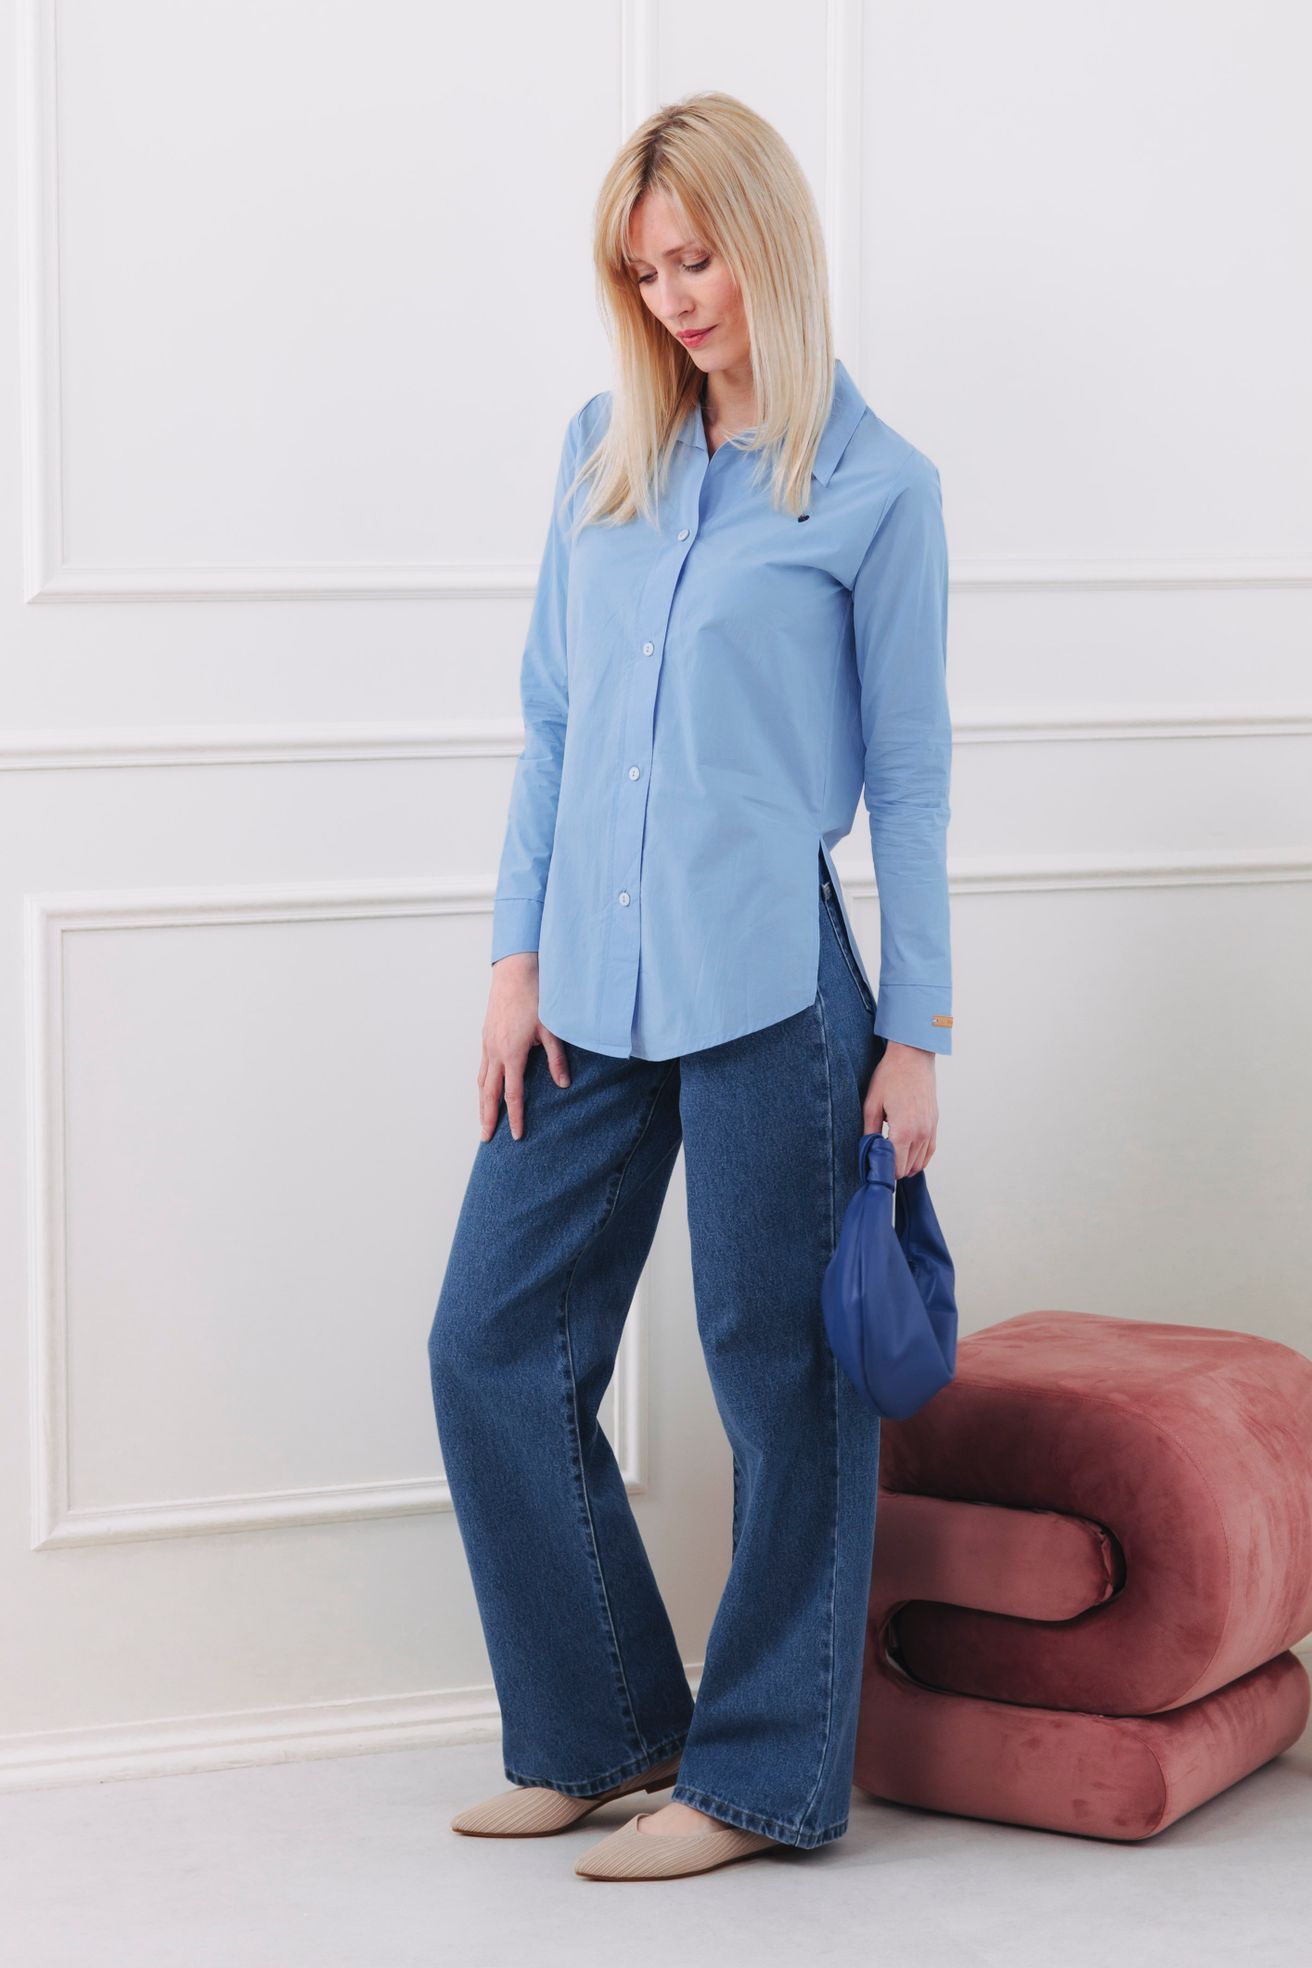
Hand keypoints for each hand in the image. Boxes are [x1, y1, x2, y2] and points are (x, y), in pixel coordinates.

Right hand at [479, 952, 570, 1141]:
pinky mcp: (486, 1036)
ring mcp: (487, 1044)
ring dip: (481, 1103)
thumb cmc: (535, 997)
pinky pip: (482, 1067)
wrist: (515, 972)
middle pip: (488, 1093)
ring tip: (483, 1120)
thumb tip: (562, 1084)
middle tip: (486, 1138)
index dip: (514, 1117)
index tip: (515, 1135)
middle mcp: (494, 1052)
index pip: (512, 1094)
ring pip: (481, 1081)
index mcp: (511, 1054)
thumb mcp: (552, 1029)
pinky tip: (485, 1089)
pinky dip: (482, 1084)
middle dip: (487, 1117)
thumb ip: (556, 1058)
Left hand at [863, 1040, 937, 1178]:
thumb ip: (869, 1132)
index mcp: (904, 1130)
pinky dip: (919, 1158)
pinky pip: (930, 1151)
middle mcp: (921, 1133)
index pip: (895, 1167)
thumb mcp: (872, 1104)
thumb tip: (867, 1152)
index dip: (882, 1170)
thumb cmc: (890, 1076)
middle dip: (892, 1168)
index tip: (871, 1165)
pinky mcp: (935, 1123)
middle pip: (907, 1168)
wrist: (913, 1057)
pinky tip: (906, 1155)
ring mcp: (930, 1129)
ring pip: (919, 1163)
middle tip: (877, 1159)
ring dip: (905, 1163)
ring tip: (889, 1154)